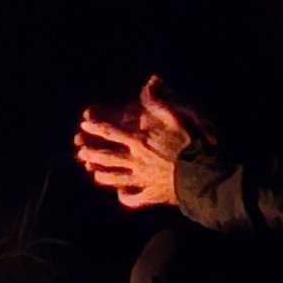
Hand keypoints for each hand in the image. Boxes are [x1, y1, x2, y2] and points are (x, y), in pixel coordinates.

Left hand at [73, 76, 200, 214]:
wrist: (201, 175)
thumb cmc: (189, 145)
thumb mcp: (175, 119)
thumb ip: (158, 102)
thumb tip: (150, 82)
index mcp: (139, 142)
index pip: (111, 133)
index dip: (96, 128)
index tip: (84, 125)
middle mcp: (136, 161)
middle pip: (108, 158)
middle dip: (92, 154)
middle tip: (81, 153)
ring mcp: (141, 180)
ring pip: (116, 179)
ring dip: (103, 176)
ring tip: (94, 174)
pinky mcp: (150, 195)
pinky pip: (133, 199)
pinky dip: (125, 198)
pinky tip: (120, 195)